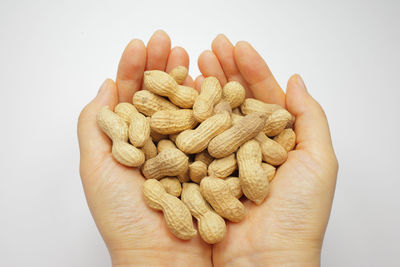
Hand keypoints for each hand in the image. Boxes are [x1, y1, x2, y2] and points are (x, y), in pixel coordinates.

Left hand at [78, 30, 210, 266]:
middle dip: (162, 67)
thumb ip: (95, 125)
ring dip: (187, 80)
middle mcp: (157, 142)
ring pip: (186, 108)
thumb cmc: (125, 218)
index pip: (130, 97)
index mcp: (129, 142)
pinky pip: (210, 129)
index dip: (134, 70)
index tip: (141, 45)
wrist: (165, 258)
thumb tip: (104, 86)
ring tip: (189, 56)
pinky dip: (210, 105)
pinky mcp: (209, 161)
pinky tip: (210, 84)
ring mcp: (185, 150)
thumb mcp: (96, 167)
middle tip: (167, 41)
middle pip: (159, 97)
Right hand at [196, 34, 337, 265]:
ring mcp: (221, 160)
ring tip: (191, 64)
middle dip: (223, 72)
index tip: (237, 47)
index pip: (263, 97)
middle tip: (210, 48)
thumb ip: (310, 117)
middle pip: (234, 102)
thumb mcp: (319, 162)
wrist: (263, 262)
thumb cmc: (296, 216)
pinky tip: (178, 97)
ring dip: (202, 89)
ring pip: (211, 117)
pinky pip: (192, 142)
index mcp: (276, 141)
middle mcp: (247, 148)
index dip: (251, 70)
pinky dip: (184, 119)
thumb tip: (295, 79)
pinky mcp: (200, 174)